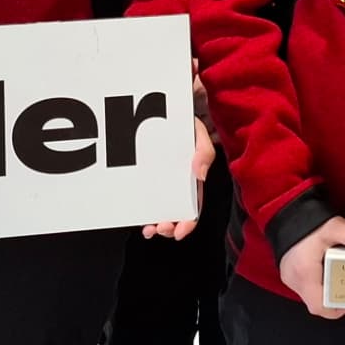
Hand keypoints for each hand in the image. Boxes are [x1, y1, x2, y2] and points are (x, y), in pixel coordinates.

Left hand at [143, 118, 215, 240]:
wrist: (167, 112)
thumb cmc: (185, 124)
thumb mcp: (199, 134)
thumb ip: (204, 152)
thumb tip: (200, 175)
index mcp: (192, 180)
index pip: (194, 207)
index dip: (189, 222)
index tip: (180, 232)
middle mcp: (177, 187)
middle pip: (176, 214)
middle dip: (169, 227)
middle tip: (162, 228)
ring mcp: (160, 184)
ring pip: (160, 211)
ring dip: (156, 225)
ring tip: (150, 229)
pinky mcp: (145, 181)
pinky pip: (144, 201)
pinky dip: (143, 214)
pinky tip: (140, 220)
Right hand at [278, 216, 344, 318]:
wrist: (286, 210)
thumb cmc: (307, 220)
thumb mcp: (335, 227)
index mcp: (305, 274)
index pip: (321, 307)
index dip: (339, 307)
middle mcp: (295, 280)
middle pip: (319, 303)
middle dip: (337, 298)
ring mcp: (290, 278)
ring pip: (313, 296)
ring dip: (329, 290)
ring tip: (344, 277)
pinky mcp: (290, 273)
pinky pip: (307, 286)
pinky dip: (320, 283)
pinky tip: (330, 270)